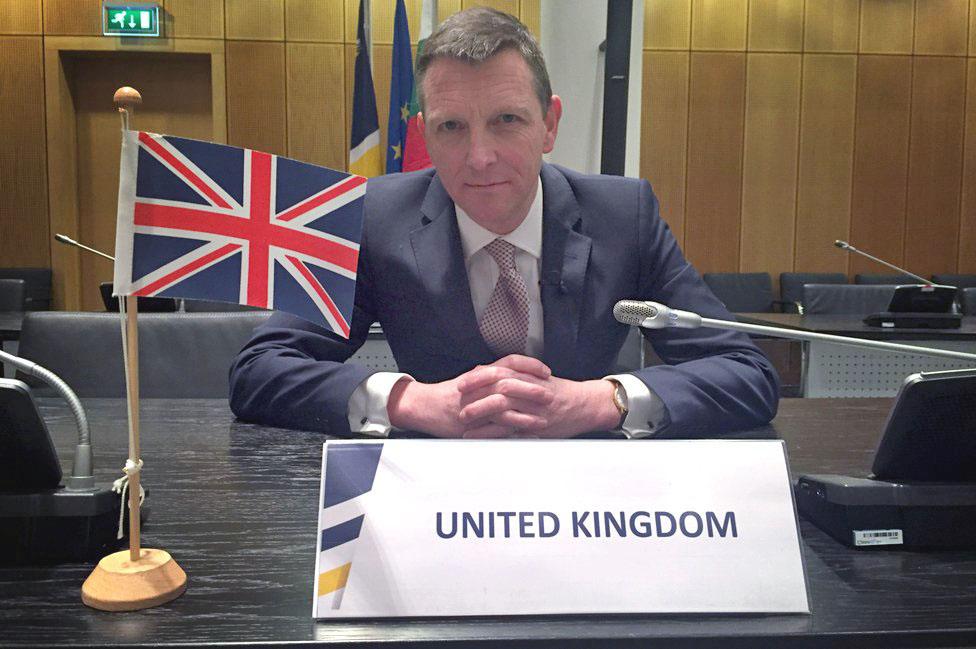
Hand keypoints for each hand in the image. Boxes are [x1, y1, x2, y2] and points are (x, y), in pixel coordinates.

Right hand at [386, 355, 552, 437]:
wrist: (424, 405)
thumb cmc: (449, 394)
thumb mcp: (472, 380)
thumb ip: (492, 377)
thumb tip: (515, 375)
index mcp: (483, 373)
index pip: (511, 362)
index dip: (530, 365)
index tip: (547, 371)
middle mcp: (480, 385)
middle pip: (511, 382)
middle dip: (533, 389)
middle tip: (551, 395)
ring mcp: (475, 403)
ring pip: (505, 406)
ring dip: (526, 414)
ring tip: (543, 420)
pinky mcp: (471, 422)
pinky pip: (494, 427)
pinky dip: (510, 431)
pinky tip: (523, 437)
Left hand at [457, 356, 620, 438]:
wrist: (586, 405)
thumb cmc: (560, 392)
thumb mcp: (536, 377)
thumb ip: (511, 374)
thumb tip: (481, 369)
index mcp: (530, 377)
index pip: (500, 372)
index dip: (479, 378)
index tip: (462, 383)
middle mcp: (532, 391)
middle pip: (500, 389)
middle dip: (477, 396)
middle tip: (458, 402)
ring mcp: (535, 409)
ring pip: (505, 409)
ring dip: (483, 415)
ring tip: (465, 420)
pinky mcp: (538, 426)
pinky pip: (514, 430)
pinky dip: (495, 433)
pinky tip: (481, 437)